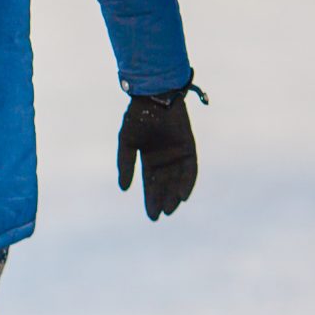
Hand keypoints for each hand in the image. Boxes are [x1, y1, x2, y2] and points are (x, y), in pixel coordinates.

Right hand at [117, 83, 200, 219]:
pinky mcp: (188, 147)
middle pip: (165, 184)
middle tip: (159, 217)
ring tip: (170, 209)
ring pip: (178, 180)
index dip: (150, 199)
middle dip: (162, 200)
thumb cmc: (137, 117)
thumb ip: (125, 164)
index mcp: (149, 157)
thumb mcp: (126, 143)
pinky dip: (187, 182)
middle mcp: (165, 158)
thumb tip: (124, 189)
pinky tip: (183, 195)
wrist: (153, 98)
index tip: (151, 216)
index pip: (150, 183)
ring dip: (175, 195)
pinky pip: (190, 169)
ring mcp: (178, 153)